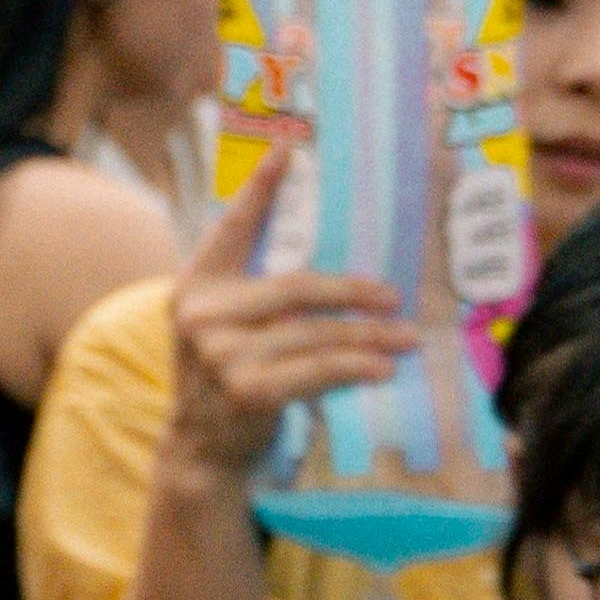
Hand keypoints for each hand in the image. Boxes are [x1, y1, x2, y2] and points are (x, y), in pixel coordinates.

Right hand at [157, 136, 418, 481]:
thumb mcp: (220, 325)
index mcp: (196, 284)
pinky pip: (317, 369)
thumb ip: (250, 290)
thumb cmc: (226, 375)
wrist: (200, 449)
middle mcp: (202, 313)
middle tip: (392, 295)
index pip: (231, 227)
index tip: (289, 150)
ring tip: (404, 338)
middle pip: (295, 286)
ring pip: (315, 332)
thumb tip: (321, 256)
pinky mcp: (247, 389)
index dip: (260, 188)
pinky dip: (354, 367)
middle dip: (352, 291)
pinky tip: (381, 368)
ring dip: (367, 335)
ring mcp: (222, 353)